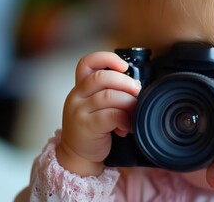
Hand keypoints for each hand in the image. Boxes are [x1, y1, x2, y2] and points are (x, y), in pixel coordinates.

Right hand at [56, 51, 140, 175]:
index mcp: (80, 87)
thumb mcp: (95, 106)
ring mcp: (79, 111)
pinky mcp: (87, 126)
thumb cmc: (92, 129)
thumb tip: (136, 85)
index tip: (124, 66)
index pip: (87, 62)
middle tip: (137, 92)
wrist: (77, 156)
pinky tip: (128, 127)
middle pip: (103, 77)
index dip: (107, 58)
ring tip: (134, 112)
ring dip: (128, 103)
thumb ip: (109, 92)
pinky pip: (112, 115)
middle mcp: (77, 96)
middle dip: (126, 82)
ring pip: (110, 96)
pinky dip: (126, 119)